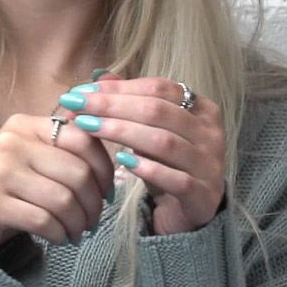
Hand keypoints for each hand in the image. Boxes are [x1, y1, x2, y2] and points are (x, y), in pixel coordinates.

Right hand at [0, 82, 119, 253]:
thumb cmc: (10, 187)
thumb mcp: (34, 157)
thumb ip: (66, 147)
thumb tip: (116, 150)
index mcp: (24, 125)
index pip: (82, 140)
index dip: (104, 169)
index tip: (107, 192)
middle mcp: (8, 142)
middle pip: (77, 173)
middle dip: (93, 204)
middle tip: (92, 221)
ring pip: (63, 200)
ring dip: (78, 224)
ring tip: (76, 232)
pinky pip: (43, 221)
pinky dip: (59, 235)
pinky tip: (58, 238)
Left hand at [57, 76, 224, 234]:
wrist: (187, 212)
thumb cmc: (165, 163)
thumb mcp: (149, 129)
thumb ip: (129, 101)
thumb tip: (99, 75)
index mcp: (201, 108)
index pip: (158, 88)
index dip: (119, 88)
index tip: (83, 90)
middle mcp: (210, 133)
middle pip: (158, 111)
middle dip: (113, 106)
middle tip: (77, 105)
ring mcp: (209, 165)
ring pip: (163, 142)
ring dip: (122, 132)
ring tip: (90, 127)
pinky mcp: (202, 195)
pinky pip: (175, 179)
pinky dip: (147, 169)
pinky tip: (122, 162)